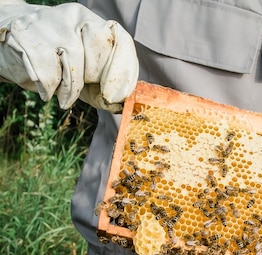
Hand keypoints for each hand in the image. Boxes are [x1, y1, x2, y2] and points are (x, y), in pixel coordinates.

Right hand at [0, 0, 137, 111]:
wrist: (14, 46)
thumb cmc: (58, 65)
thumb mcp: (86, 77)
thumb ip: (105, 89)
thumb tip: (121, 105)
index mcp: (94, 23)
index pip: (120, 39)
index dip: (122, 69)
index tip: (115, 95)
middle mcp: (73, 17)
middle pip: (96, 52)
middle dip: (92, 78)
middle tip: (82, 87)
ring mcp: (47, 23)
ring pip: (72, 63)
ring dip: (70, 89)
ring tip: (63, 95)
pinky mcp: (24, 34)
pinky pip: (46, 71)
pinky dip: (49, 88)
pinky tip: (47, 91)